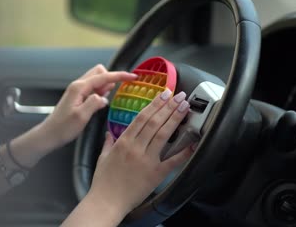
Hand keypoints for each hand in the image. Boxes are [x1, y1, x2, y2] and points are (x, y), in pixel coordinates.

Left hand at [41, 64, 136, 146]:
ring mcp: (77, 90)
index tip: (133, 77)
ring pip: (96, 79)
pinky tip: (99, 103)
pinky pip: (93, 87)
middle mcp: (78, 85)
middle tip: (109, 95)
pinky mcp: (78, 96)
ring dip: (104, 86)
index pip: (103, 76)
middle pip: (99, 72)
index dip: (119, 76)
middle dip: (109, 79)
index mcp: (79, 88)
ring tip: (102, 102)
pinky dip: (99, 92)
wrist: (49, 134)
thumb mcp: (81, 116)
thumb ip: (94, 103)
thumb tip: (104, 97)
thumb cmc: (63, 127)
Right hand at [87, 89, 193, 217]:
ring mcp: (147, 160)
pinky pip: (172, 161)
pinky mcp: (155, 173)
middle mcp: (136, 147)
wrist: (106, 202)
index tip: (164, 94)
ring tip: (184, 107)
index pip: (141, 118)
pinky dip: (184, 151)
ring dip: (175, 119)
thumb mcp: (102, 158)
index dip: (154, 104)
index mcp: (123, 142)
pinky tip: (193, 142)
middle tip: (179, 96)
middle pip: (155, 122)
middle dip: (168, 107)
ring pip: (163, 134)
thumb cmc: (103, 181)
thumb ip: (107, 143)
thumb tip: (109, 133)